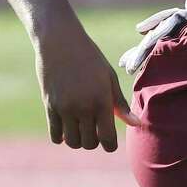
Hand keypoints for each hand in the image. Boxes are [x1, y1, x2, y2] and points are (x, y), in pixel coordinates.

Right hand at [35, 24, 140, 151]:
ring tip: (81, 126)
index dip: (110, 144)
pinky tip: (67, 124)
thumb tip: (137, 124)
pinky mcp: (49, 106)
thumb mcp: (109, 78)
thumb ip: (120, 104)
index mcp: (102, 101)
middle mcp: (83, 108)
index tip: (109, 139)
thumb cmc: (90, 58)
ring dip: (78, 139)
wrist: (61, 42)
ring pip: (72, 142)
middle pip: (89, 144)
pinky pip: (55, 135)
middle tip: (95, 128)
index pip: (107, 139)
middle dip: (94, 141)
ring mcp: (64, 108)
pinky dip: (62, 136)